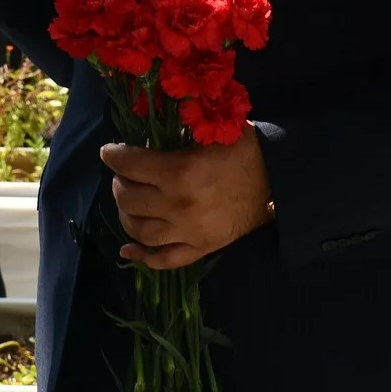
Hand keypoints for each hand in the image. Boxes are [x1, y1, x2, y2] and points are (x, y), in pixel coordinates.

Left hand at [101, 126, 273, 270]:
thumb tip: (144, 137)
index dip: (113, 155)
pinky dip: (142, 258)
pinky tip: (128, 250)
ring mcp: (188, 231)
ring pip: (139, 231)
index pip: (130, 165)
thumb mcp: (209, 131)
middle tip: (123, 175)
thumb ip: (175, 135)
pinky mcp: (202, 248)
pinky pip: (165, 260)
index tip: (109, 152)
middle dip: (119, 183)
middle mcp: (178, 206)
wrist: (281, 179)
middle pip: (129, 199)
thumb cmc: (245, 148)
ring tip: (128, 202)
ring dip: (125, 215)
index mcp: (179, 173)